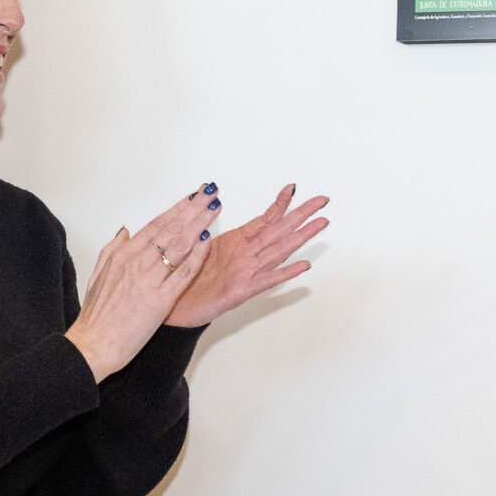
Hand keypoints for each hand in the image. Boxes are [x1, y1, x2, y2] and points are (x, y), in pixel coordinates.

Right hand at [66, 187, 213, 381]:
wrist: (93, 344)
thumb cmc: (96, 314)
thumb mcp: (99, 274)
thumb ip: (114, 248)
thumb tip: (126, 229)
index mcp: (122, 254)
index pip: (156, 224)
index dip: (177, 207)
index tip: (193, 195)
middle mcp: (136, 262)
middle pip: (171, 228)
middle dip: (194, 208)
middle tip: (210, 192)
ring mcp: (148, 280)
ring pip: (178, 245)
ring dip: (199, 224)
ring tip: (214, 208)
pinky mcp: (159, 300)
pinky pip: (182, 273)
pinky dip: (196, 255)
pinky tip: (208, 241)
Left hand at [166, 182, 328, 327]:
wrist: (174, 308)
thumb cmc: (186, 278)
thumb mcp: (197, 244)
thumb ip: (210, 225)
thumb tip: (211, 200)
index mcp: (236, 243)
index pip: (265, 219)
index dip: (280, 203)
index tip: (293, 188)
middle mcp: (246, 257)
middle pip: (279, 231)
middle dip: (301, 215)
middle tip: (321, 201)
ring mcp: (246, 273)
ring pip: (279, 251)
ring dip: (301, 237)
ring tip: (319, 224)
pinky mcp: (239, 291)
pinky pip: (265, 280)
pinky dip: (285, 273)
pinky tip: (303, 266)